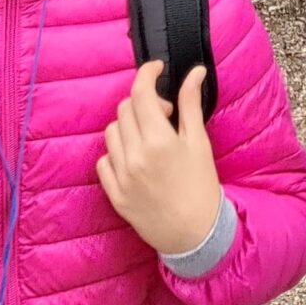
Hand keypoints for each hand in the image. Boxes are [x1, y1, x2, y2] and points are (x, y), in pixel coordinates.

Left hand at [97, 61, 219, 256]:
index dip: (147, 73)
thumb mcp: (199, 142)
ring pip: (111, 132)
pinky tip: (134, 158)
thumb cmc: (201, 186)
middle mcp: (135, 156)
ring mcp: (122, 177)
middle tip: (164, 114)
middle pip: (126, 109)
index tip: (156, 69)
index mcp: (159, 141)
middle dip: (143, 102)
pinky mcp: (114, 195)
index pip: (141, 92)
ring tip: (148, 137)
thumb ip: (190, 104)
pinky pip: (103, 161)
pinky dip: (116, 153)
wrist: (195, 235)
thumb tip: (195, 72)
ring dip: (128, 126)